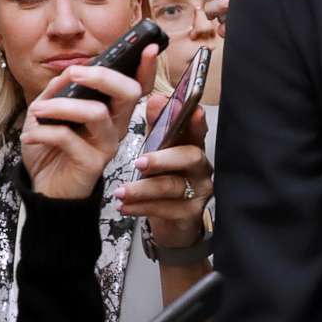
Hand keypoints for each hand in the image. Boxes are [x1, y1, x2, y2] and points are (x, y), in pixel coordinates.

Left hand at [19, 54, 148, 200]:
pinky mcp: (94, 164)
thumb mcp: (49, 112)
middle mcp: (117, 126)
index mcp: (111, 111)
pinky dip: (44, 132)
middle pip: (127, 93)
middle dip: (101, 76)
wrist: (44, 187)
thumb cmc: (51, 149)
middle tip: (74, 72)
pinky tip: (29, 136)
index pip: (137, 86)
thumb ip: (58, 90)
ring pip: (96, 113)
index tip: (149, 48)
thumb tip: (67, 72)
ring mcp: (108, 145)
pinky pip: (69, 139)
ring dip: (61, 106)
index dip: (147, 67)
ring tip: (37, 111)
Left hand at [120, 97, 210, 249]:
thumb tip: (155, 98)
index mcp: (192, 146)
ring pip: (173, 186)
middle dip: (163, 158)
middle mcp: (200, 168)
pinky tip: (124, 206)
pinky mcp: (189, 214)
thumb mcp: (159, 151)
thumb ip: (157, 126)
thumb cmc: (165, 180)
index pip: (196, 129)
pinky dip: (141, 208)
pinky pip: (165, 209)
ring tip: (120, 191)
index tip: (191, 111)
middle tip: (139, 162)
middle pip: (190, 156)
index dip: (195, 121)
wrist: (172, 223)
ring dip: (143, 189)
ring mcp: (198, 192)